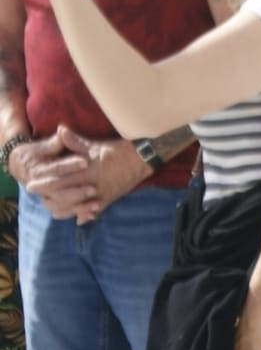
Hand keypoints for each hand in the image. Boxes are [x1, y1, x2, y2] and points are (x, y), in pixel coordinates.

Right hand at [11, 129, 93, 219]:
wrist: (26, 166)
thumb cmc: (38, 154)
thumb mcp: (48, 146)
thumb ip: (58, 141)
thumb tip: (62, 129)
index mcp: (39, 172)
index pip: (56, 170)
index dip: (70, 166)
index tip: (86, 162)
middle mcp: (42, 188)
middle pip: (59, 194)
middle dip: (76, 192)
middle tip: (93, 188)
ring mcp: (50, 198)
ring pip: (62, 208)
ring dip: (80, 207)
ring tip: (97, 205)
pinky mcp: (58, 205)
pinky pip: (67, 214)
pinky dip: (80, 214)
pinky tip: (94, 214)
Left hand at [24, 126, 147, 221]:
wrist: (141, 160)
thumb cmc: (118, 150)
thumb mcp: (95, 145)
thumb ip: (76, 141)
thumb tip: (60, 130)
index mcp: (85, 171)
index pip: (59, 180)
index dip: (44, 184)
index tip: (30, 185)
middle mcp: (91, 186)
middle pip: (64, 197)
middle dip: (49, 199)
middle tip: (38, 200)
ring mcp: (100, 195)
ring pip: (77, 208)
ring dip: (64, 210)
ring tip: (52, 209)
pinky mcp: (109, 200)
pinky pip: (95, 212)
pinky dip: (86, 216)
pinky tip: (78, 220)